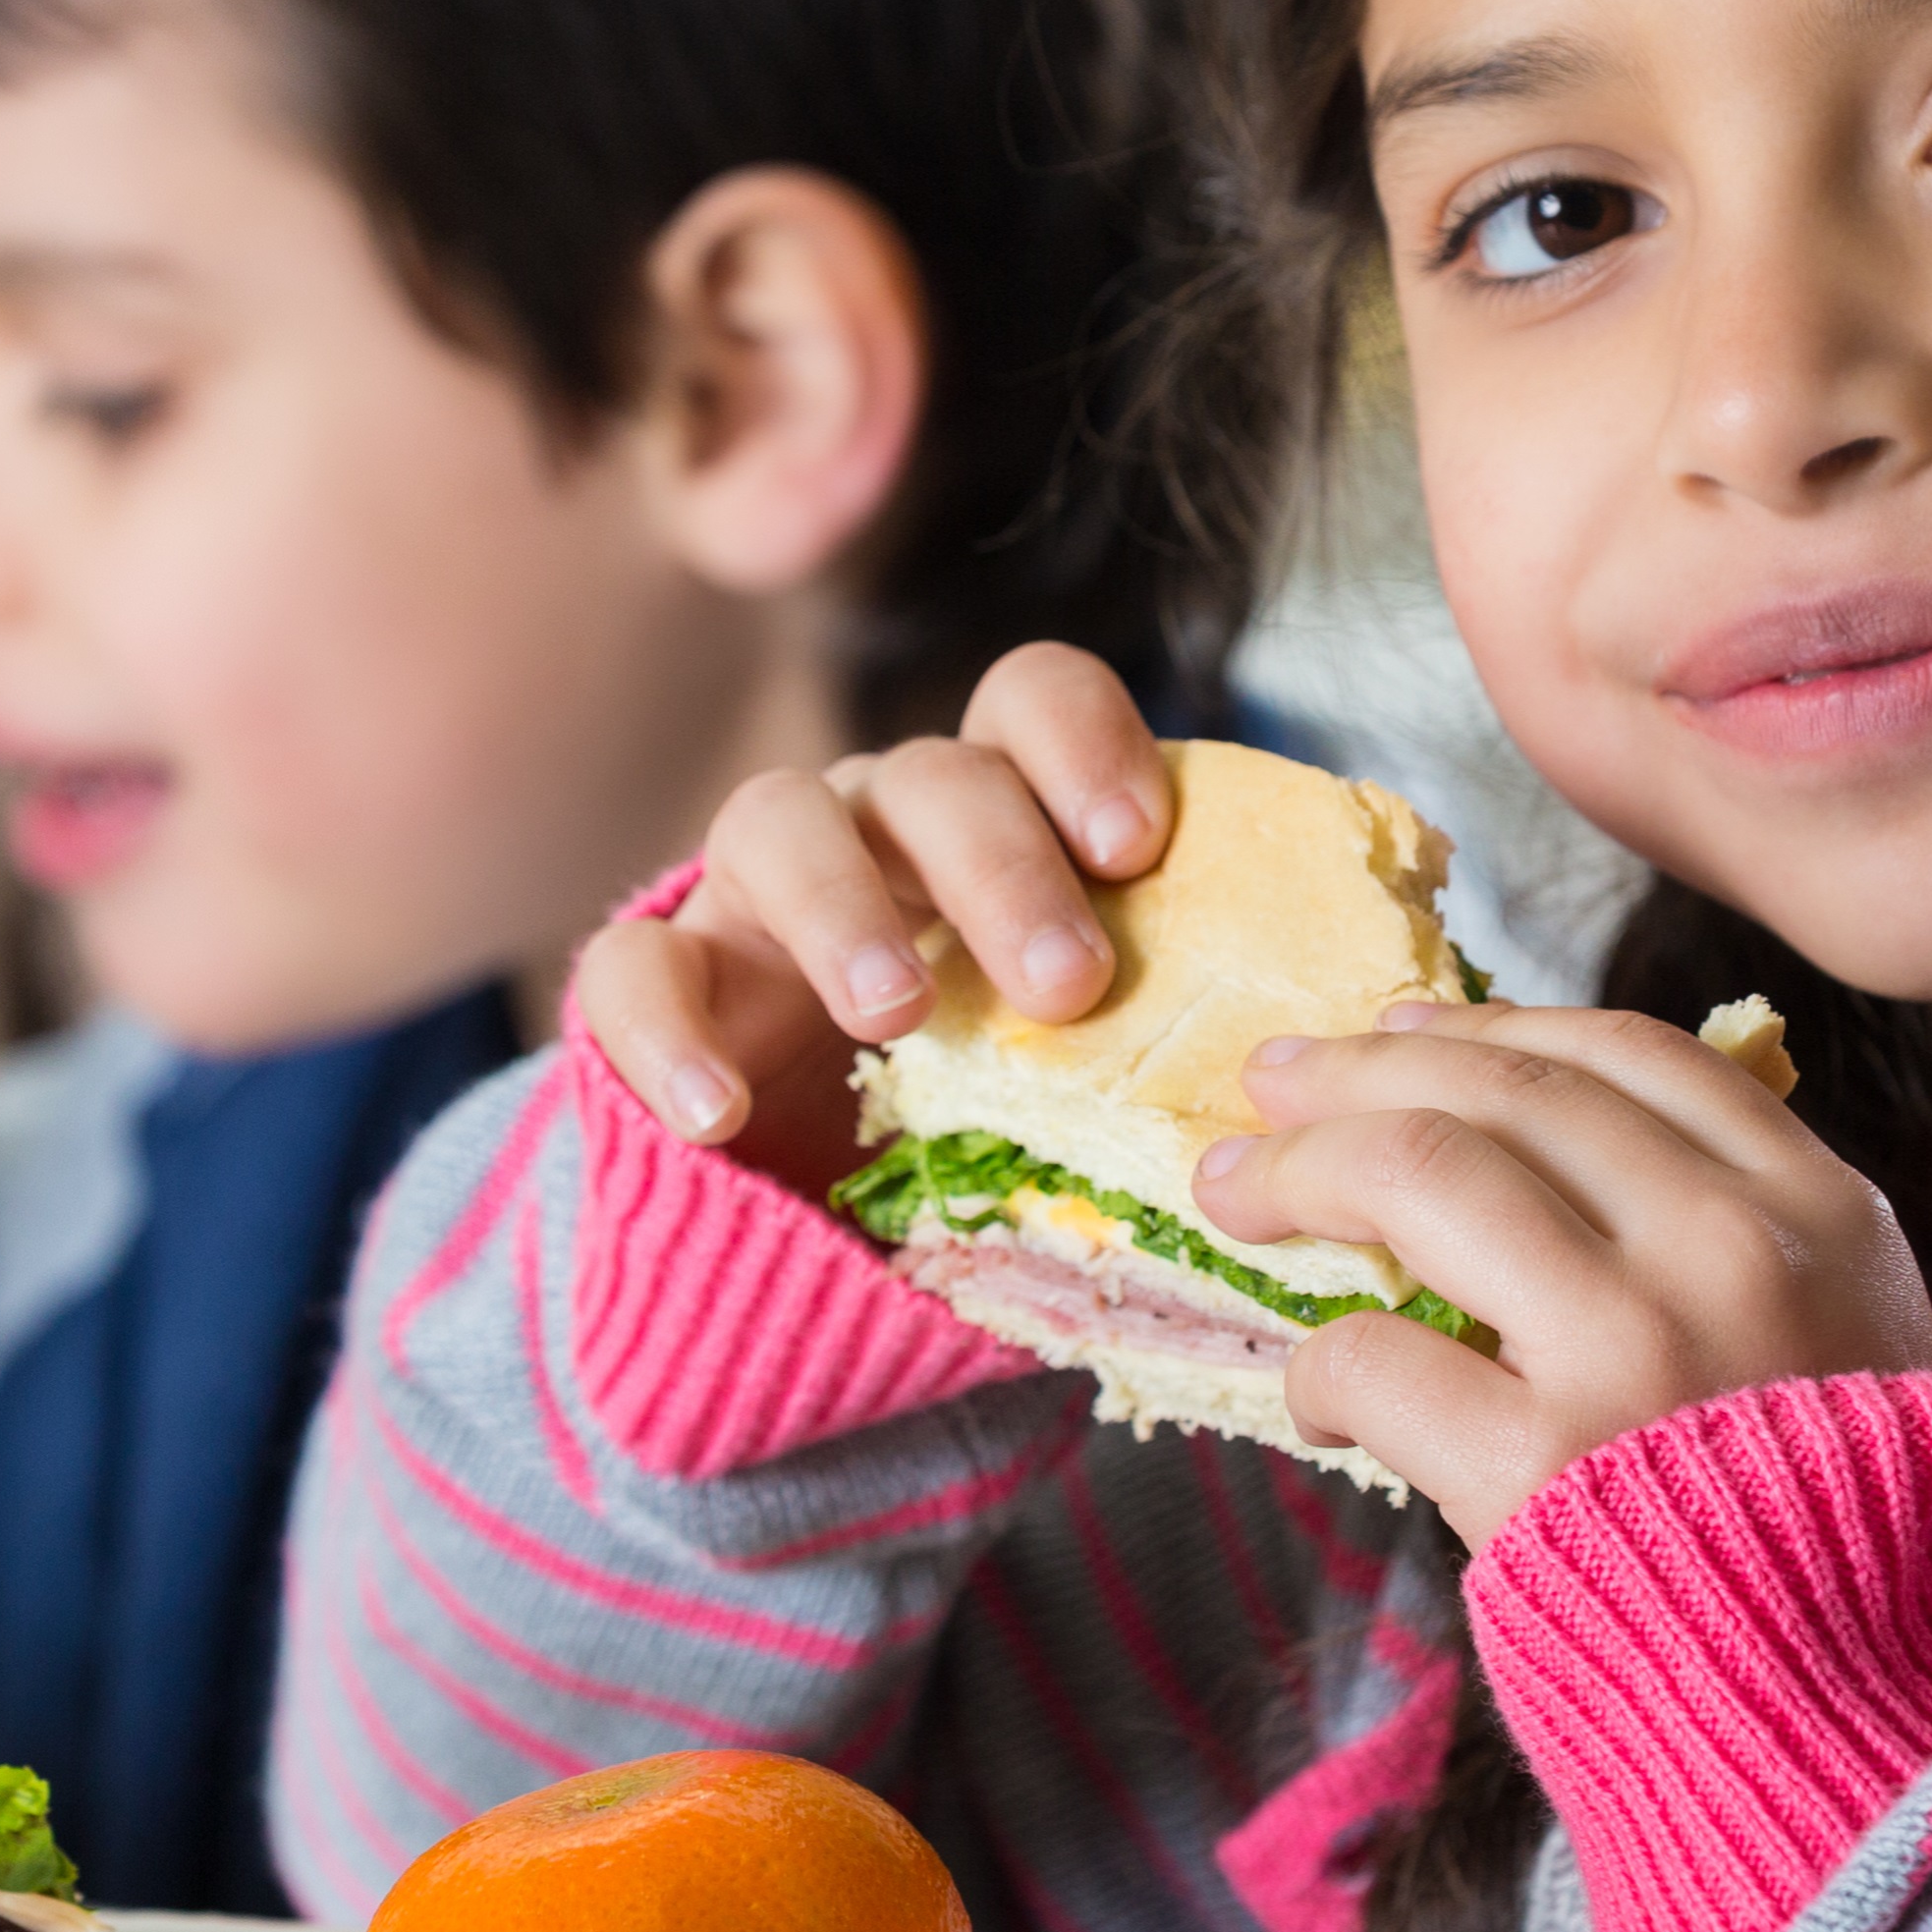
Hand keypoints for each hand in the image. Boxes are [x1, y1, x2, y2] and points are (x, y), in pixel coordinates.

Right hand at [566, 641, 1173, 1192]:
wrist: (822, 1227)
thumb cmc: (995, 1129)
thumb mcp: (1092, 1080)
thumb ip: (1169, 1048)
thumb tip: (1299, 1086)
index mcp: (995, 823)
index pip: (1031, 704)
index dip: (1084, 744)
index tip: (1136, 847)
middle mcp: (875, 829)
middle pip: (931, 776)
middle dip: (1001, 865)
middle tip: (1068, 984)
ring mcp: (753, 897)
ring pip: (775, 818)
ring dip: (843, 906)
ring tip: (899, 1013)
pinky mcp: (658, 986)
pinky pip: (631, 969)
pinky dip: (666, 1033)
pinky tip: (716, 1115)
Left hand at [1208, 1005, 1931, 1542]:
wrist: (1868, 1723)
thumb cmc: (1846, 1551)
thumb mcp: (1851, 1347)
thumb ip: (1736, 1247)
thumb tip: (1534, 1171)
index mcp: (1817, 1209)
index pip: (1629, 1054)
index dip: (1493, 1028)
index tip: (1404, 1028)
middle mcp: (1729, 1247)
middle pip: (1508, 1092)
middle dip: (1364, 1070)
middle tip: (1275, 1081)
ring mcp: (1633, 1345)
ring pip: (1421, 1171)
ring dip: (1303, 1167)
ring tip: (1238, 1184)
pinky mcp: (1541, 1462)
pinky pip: (1376, 1358)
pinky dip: (1324, 1366)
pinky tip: (1321, 1388)